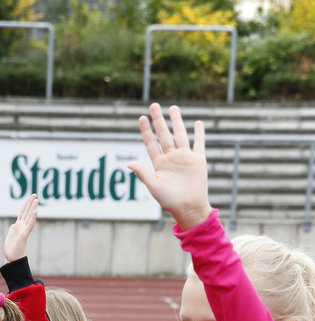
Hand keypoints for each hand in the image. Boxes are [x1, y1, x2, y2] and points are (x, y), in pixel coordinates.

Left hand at [3, 193, 37, 261]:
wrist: (12, 259)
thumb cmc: (11, 249)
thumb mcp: (10, 236)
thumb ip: (12, 229)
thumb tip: (13, 224)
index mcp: (18, 226)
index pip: (23, 213)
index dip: (26, 205)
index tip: (29, 198)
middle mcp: (22, 227)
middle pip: (27, 212)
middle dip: (30, 203)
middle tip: (35, 195)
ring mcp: (24, 230)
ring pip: (29, 217)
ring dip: (33, 208)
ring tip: (36, 200)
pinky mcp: (24, 235)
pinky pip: (29, 225)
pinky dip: (32, 218)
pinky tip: (35, 211)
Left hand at [127, 103, 211, 230]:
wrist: (188, 207)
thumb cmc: (169, 200)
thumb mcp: (154, 186)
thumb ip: (143, 173)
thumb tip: (128, 164)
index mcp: (159, 164)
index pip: (151, 143)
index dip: (146, 131)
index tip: (142, 118)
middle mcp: (171, 158)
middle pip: (164, 135)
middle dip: (159, 120)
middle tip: (154, 105)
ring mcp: (185, 158)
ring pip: (180, 135)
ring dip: (176, 121)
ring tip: (173, 108)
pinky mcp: (198, 160)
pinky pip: (198, 143)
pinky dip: (199, 133)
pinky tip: (197, 123)